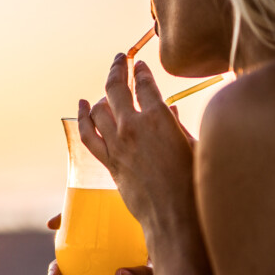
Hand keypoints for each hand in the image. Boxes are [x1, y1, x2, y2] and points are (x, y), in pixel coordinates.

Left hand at [78, 58, 195, 235]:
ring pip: (99, 109)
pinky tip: (82, 106)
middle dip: (118, 69)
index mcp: (159, 119)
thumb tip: (170, 110)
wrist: (175, 216)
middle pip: (116, 88)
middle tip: (120, 59)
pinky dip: (82, 118)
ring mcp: (118, 144)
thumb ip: (177, 125)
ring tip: (108, 88)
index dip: (141, 71)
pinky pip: (88, 134)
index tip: (139, 64)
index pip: (145, 84)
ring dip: (102, 94)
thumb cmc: (193, 183)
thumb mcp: (192, 146)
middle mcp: (134, 127)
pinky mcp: (109, 161)